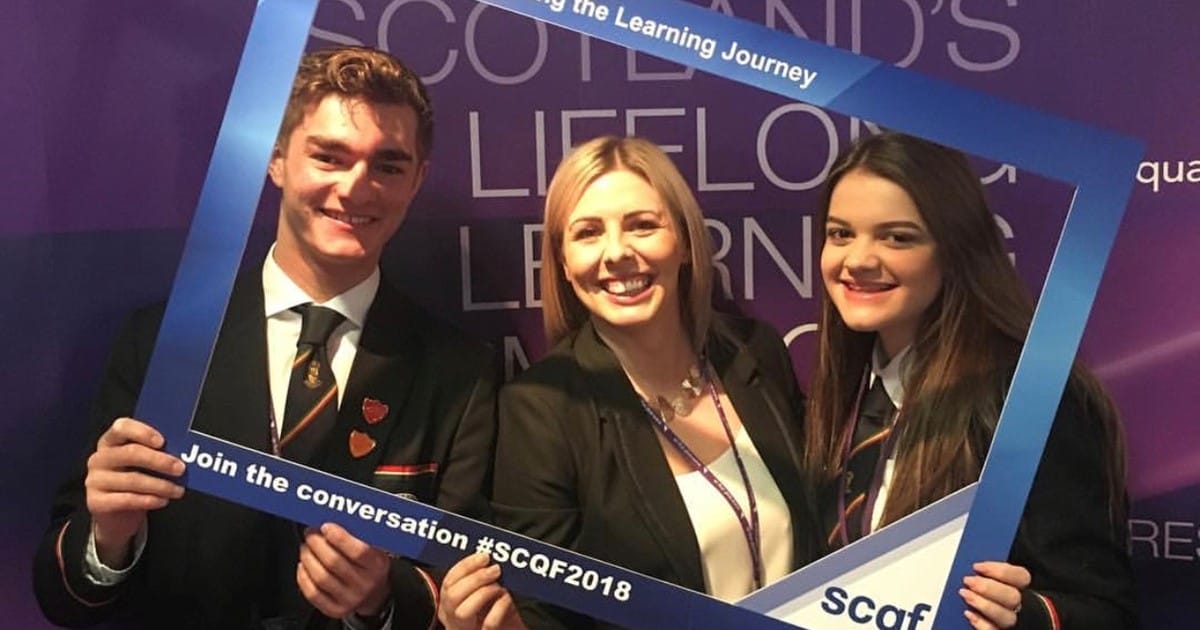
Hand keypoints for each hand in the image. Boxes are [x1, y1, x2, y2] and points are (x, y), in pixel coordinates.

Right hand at [85, 417, 184, 567]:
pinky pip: (126, 500)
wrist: (117, 514)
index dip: (143, 432)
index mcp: (111, 441)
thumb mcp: (143, 463)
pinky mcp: (96, 502)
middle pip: (130, 453)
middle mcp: (99, 458)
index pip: (121, 427)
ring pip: (132, 480)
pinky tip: (163, 501)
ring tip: (178, 490)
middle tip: (181, 469)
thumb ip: (156, 452)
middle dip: (159, 461)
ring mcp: (94, 480)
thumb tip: (185, 448)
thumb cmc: (135, 479)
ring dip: (160, 485)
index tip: (163, 441)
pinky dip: (149, 500)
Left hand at [297, 523, 391, 618]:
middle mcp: (364, 584)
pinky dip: (303, 577)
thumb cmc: (370, 566)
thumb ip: (359, 535)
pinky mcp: (335, 609)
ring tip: (306, 546)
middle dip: (317, 543)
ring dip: (308, 557)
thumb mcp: (375, 548)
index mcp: (377, 566)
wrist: (374, 594)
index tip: (326, 526)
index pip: (358, 551)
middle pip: (334, 562)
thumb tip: (334, 518)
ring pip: (321, 577)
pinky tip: (304, 565)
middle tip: (311, 532)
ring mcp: (349, 599)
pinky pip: (312, 594)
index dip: (339, 537)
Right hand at [438, 553, 524, 629]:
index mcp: (448, 603)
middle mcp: (451, 617)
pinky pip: (488, 624)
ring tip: (499, 586)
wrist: (506, 628)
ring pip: (463, 611)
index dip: (465, 566)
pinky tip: (506, 599)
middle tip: (495, 569)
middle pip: (452, 595)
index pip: (449, 581)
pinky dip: (499, 608)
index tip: (484, 556)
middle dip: (475, 578)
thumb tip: (488, 558)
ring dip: (483, 592)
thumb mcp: (480, 592)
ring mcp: (463, 629)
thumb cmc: (492, 611)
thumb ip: (479, 579)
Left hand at [960, 561, 1031, 629]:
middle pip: (1013, 597)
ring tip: (965, 595)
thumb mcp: (992, 580)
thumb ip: (988, 575)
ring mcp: (1012, 621)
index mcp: (1021, 588)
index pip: (1020, 576)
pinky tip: (968, 614)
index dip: (1000, 570)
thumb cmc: (989, 593)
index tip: (977, 567)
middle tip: (968, 581)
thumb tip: (974, 569)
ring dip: (984, 605)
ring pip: (1007, 616)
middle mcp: (1019, 605)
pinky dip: (981, 623)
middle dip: (989, 588)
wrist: (994, 624)